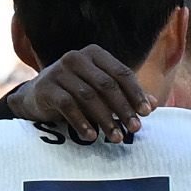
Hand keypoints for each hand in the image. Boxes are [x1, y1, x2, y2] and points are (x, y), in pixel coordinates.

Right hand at [2, 45, 147, 143]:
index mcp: (94, 54)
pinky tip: (91, 136)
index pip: (121, 73)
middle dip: (123, 108)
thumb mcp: (100, 90)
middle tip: (134, 129)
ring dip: (105, 119)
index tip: (146, 113)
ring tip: (116, 137)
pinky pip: (68, 106)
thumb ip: (126, 94)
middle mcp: (76, 58)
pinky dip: (81, 122)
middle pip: (106, 85)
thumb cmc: (75, 91)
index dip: (135, 93)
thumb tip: (154, 105)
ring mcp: (58, 71)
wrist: (36, 96)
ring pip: (88, 96)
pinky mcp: (46, 87)